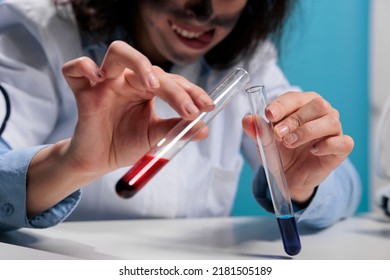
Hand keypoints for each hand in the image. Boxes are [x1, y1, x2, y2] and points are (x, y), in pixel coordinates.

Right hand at [26, 41, 212, 215]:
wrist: (100, 161)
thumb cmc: (127, 144)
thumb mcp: (156, 137)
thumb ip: (177, 129)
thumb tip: (204, 129)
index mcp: (147, 89)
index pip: (172, 81)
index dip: (191, 91)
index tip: (207, 107)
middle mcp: (128, 80)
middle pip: (151, 67)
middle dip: (174, 88)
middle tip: (188, 110)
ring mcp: (105, 83)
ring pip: (118, 51)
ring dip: (137, 63)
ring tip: (150, 86)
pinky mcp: (83, 91)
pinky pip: (75, 68)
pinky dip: (84, 67)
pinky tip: (98, 78)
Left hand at [242, 91, 353, 203]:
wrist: (289, 176)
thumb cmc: (280, 152)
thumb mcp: (264, 142)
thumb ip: (257, 130)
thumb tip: (247, 120)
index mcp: (303, 104)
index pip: (295, 97)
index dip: (282, 104)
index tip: (269, 114)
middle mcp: (322, 113)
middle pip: (317, 104)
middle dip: (294, 119)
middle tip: (278, 134)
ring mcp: (334, 130)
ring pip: (330, 120)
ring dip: (307, 130)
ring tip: (290, 142)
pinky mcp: (341, 149)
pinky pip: (343, 142)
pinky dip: (328, 145)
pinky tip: (313, 151)